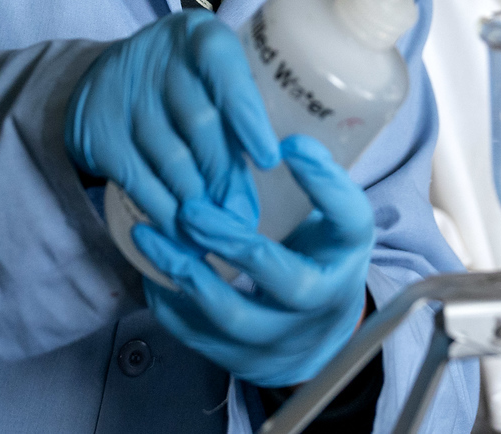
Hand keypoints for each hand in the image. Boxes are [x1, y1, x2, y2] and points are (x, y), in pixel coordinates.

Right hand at [67, 10, 279, 237]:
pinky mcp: (100, 134)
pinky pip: (140, 181)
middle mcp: (159, 57)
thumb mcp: (211, 70)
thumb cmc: (183, 80)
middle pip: (199, 123)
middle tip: (246, 216)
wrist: (101, 82)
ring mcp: (125, 95)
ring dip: (198, 201)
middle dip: (226, 175)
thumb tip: (284, 167)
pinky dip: (165, 212)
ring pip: (171, 158)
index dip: (246, 115)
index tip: (268, 159)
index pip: (224, 69)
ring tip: (221, 230)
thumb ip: (242, 100)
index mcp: (199, 35)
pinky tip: (184, 234)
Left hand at [130, 135, 374, 386]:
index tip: (290, 144)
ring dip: (188, 275)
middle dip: (234, 243)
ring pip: (234, 316)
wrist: (320, 339)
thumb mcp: (331, 219)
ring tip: (150, 238)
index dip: (324, 182)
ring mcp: (284, 339)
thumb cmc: (319, 257)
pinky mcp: (246, 362)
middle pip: (286, 280)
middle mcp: (323, 301)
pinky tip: (149, 269)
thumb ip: (314, 183)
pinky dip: (171, 302)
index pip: (350, 219)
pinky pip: (201, 337)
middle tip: (190, 210)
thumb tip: (284, 137)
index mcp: (349, 255)